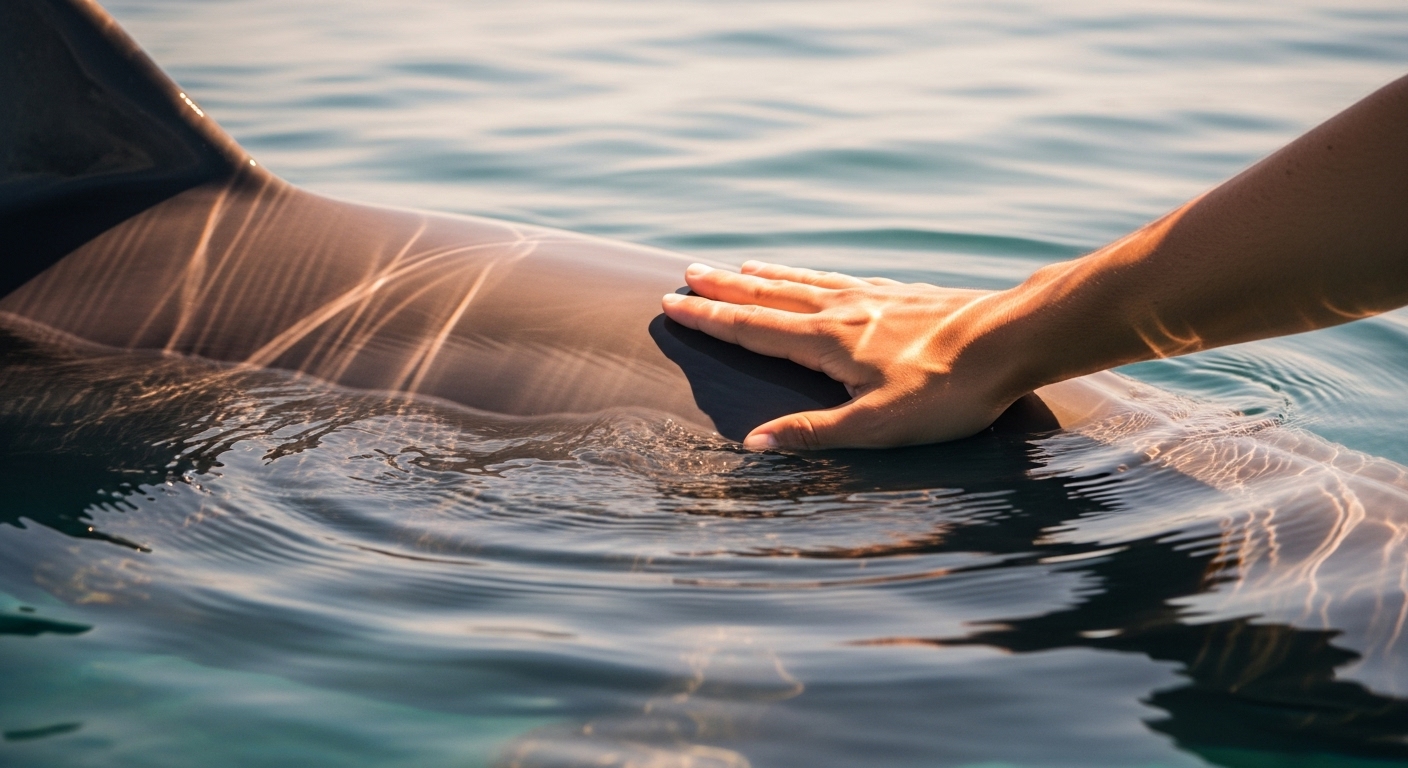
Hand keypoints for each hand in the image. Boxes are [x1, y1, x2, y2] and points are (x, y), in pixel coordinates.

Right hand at [660, 261, 1028, 449]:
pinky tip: (815, 276)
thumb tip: (753, 444)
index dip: (709, 319)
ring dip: (763, 276)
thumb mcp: (878, 426)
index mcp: (827, 342)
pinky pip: (839, 277)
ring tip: (737, 266)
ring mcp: (872, 296)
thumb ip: (813, 434)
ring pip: (803, 281)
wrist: (1012, 339)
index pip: (752, 328)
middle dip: (724, 289)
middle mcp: (842, 309)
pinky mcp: (901, 293)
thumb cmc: (949, 391)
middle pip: (769, 296)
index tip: (672, 305)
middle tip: (686, 274)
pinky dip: (810, 274)